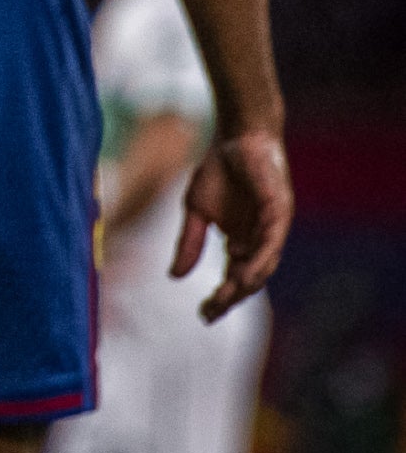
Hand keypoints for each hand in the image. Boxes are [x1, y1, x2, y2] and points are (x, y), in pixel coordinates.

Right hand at [172, 125, 291, 320]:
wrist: (235, 137)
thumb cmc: (219, 171)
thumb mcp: (195, 211)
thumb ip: (189, 243)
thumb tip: (175, 276)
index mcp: (242, 243)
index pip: (234, 279)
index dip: (221, 298)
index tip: (203, 315)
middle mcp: (260, 241)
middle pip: (250, 280)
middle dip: (230, 298)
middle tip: (209, 312)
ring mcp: (272, 228)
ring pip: (264, 266)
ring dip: (245, 285)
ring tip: (224, 298)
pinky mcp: (279, 212)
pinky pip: (272, 243)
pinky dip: (260, 261)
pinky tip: (244, 274)